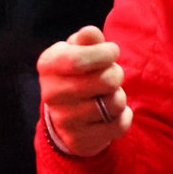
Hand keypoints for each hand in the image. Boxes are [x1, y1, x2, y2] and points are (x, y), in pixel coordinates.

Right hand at [37, 26, 130, 156]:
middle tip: (111, 75)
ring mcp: (65, 120)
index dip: (105, 53)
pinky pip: (119, 125)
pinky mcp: (80, 140)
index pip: (79, 59)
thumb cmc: (77, 72)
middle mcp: (51, 93)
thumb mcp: (78, 50)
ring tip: (107, 94)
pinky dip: (124, 116)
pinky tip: (111, 112)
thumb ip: (88, 40)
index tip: (112, 51)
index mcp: (48, 64)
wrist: (65, 114)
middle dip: (116, 74)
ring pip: (114, 103)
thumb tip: (91, 34)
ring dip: (119, 95)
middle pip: (104, 80)